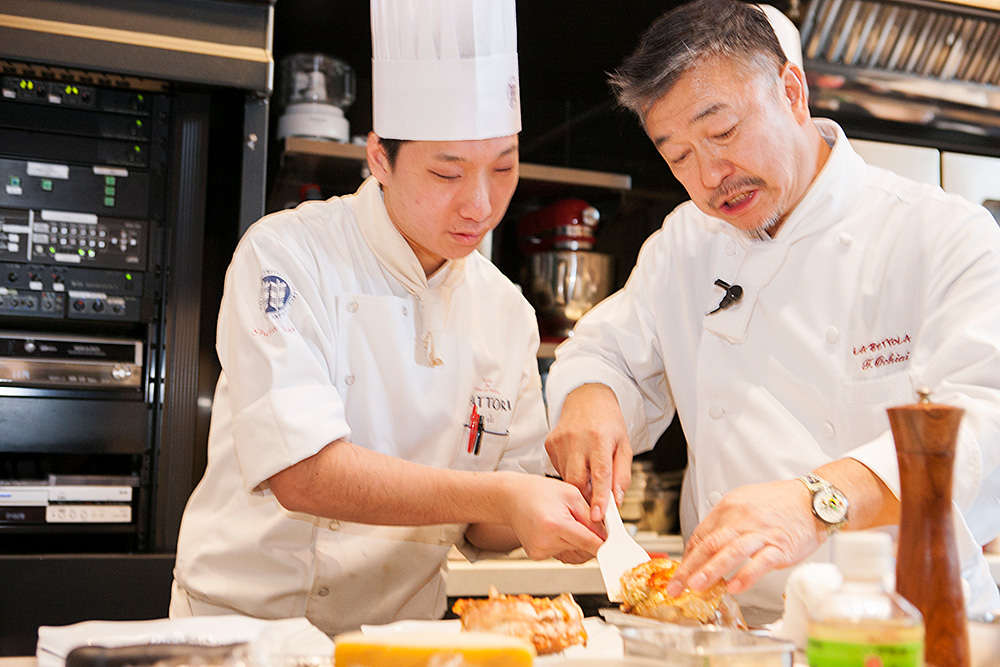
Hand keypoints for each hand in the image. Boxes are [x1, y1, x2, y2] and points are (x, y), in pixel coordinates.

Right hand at [505, 473, 606, 561]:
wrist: (510, 498)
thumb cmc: (537, 491)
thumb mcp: (571, 494)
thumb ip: (591, 515)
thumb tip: (606, 534)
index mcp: (555, 524)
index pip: (590, 543)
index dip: (605, 543)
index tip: (614, 544)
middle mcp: (545, 542)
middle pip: (584, 551)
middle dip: (591, 539)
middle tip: (587, 522)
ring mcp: (540, 551)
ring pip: (575, 554)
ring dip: (579, 543)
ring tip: (568, 522)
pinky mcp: (537, 556)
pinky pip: (563, 554)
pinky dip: (566, 544)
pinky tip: (557, 529)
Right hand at [545, 383, 632, 523]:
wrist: (587, 398)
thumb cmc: (608, 422)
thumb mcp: (624, 446)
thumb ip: (621, 475)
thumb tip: (616, 500)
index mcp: (599, 439)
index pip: (600, 474)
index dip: (600, 498)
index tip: (598, 516)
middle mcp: (577, 439)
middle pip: (578, 481)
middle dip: (587, 496)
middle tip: (596, 500)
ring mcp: (561, 442)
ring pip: (567, 477)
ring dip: (579, 482)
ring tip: (588, 469)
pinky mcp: (550, 444)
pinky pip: (559, 469)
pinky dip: (570, 471)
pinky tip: (577, 460)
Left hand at [666, 479, 824, 597]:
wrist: (813, 499)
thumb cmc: (779, 503)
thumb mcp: (744, 504)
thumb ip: (725, 524)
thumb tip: (705, 546)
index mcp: (729, 508)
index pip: (701, 535)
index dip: (687, 557)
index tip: (679, 574)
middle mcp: (742, 518)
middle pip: (709, 544)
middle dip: (689, 568)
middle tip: (676, 586)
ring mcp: (761, 533)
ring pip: (730, 552)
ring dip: (711, 571)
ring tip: (696, 586)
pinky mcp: (780, 546)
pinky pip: (760, 562)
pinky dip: (746, 575)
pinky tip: (734, 587)